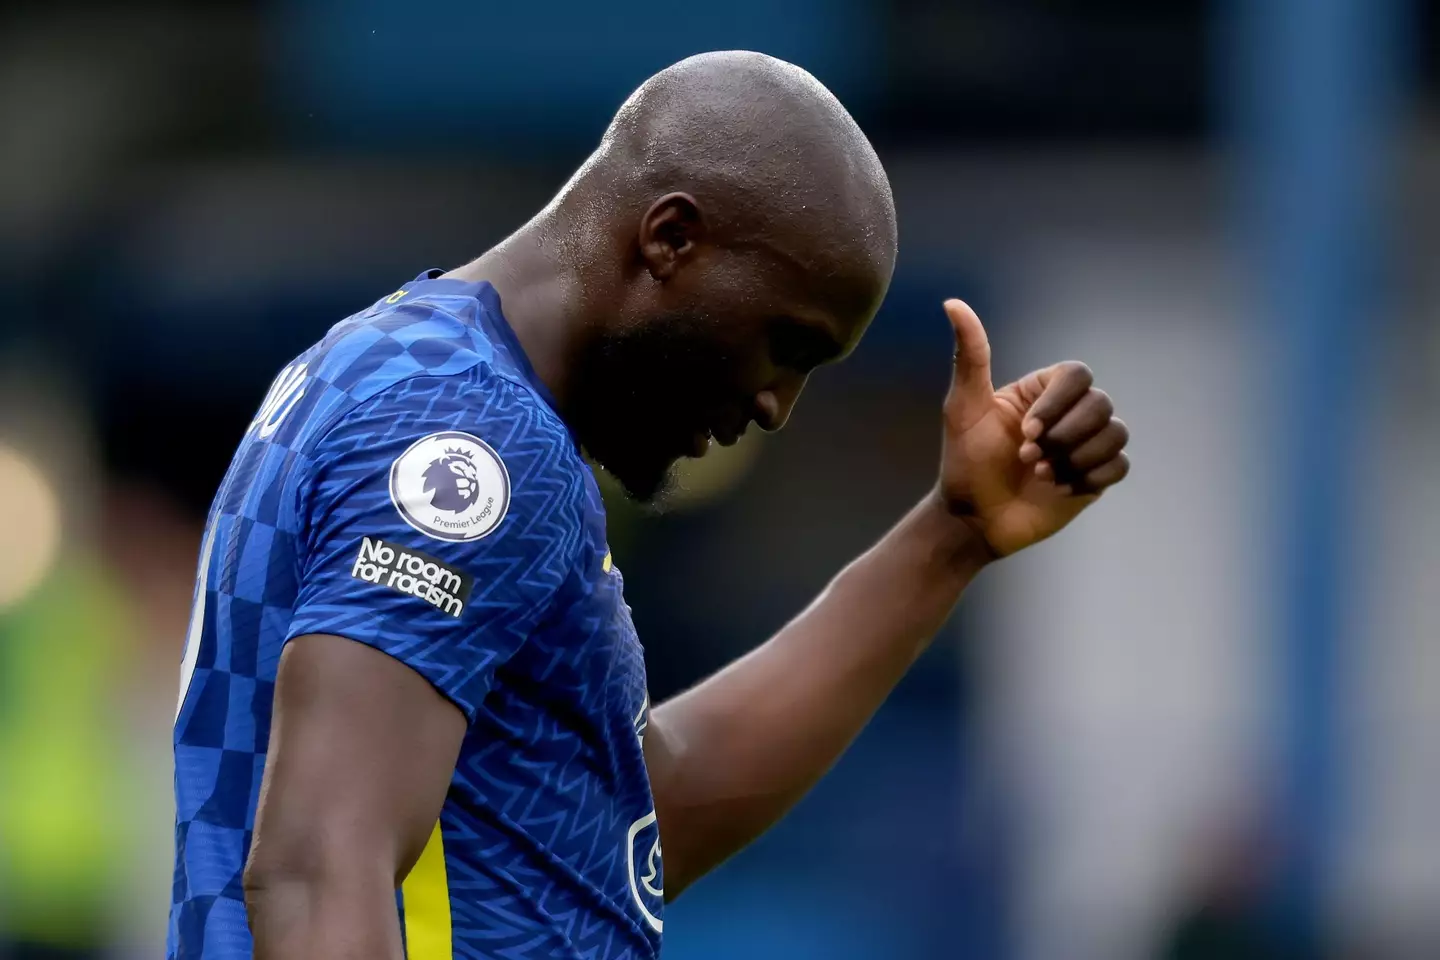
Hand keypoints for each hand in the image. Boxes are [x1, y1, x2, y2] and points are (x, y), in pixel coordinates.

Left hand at [936, 299, 1130, 558]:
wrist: (973, 518)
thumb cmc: (964, 460)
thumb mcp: (963, 406)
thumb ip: (970, 354)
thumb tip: (952, 302)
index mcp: (1043, 390)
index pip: (1078, 375)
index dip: (1058, 404)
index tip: (1025, 431)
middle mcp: (1069, 412)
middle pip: (1101, 404)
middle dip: (1063, 437)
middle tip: (1028, 460)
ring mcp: (1085, 444)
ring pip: (1115, 433)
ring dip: (1076, 458)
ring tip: (1042, 475)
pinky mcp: (1095, 477)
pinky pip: (1119, 466)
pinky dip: (1090, 477)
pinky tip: (1058, 489)